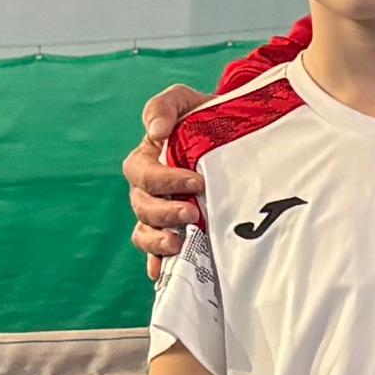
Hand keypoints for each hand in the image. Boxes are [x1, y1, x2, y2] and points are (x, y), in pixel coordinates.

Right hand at [126, 83, 201, 264]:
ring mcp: (160, 213)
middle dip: (166, 212)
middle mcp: (148, 190)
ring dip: (158, 241)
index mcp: (146, 160)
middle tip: (193, 212)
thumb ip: (164, 107)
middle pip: (142, 207)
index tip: (197, 181)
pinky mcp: (175, 230)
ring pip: (144, 232)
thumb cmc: (203, 116)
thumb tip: (156, 132)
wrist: (232, 134)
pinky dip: (157, 263)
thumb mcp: (185, 101)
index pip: (142, 174)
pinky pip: (156, 251)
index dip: (165, 180)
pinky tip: (162, 273)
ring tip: (180, 242)